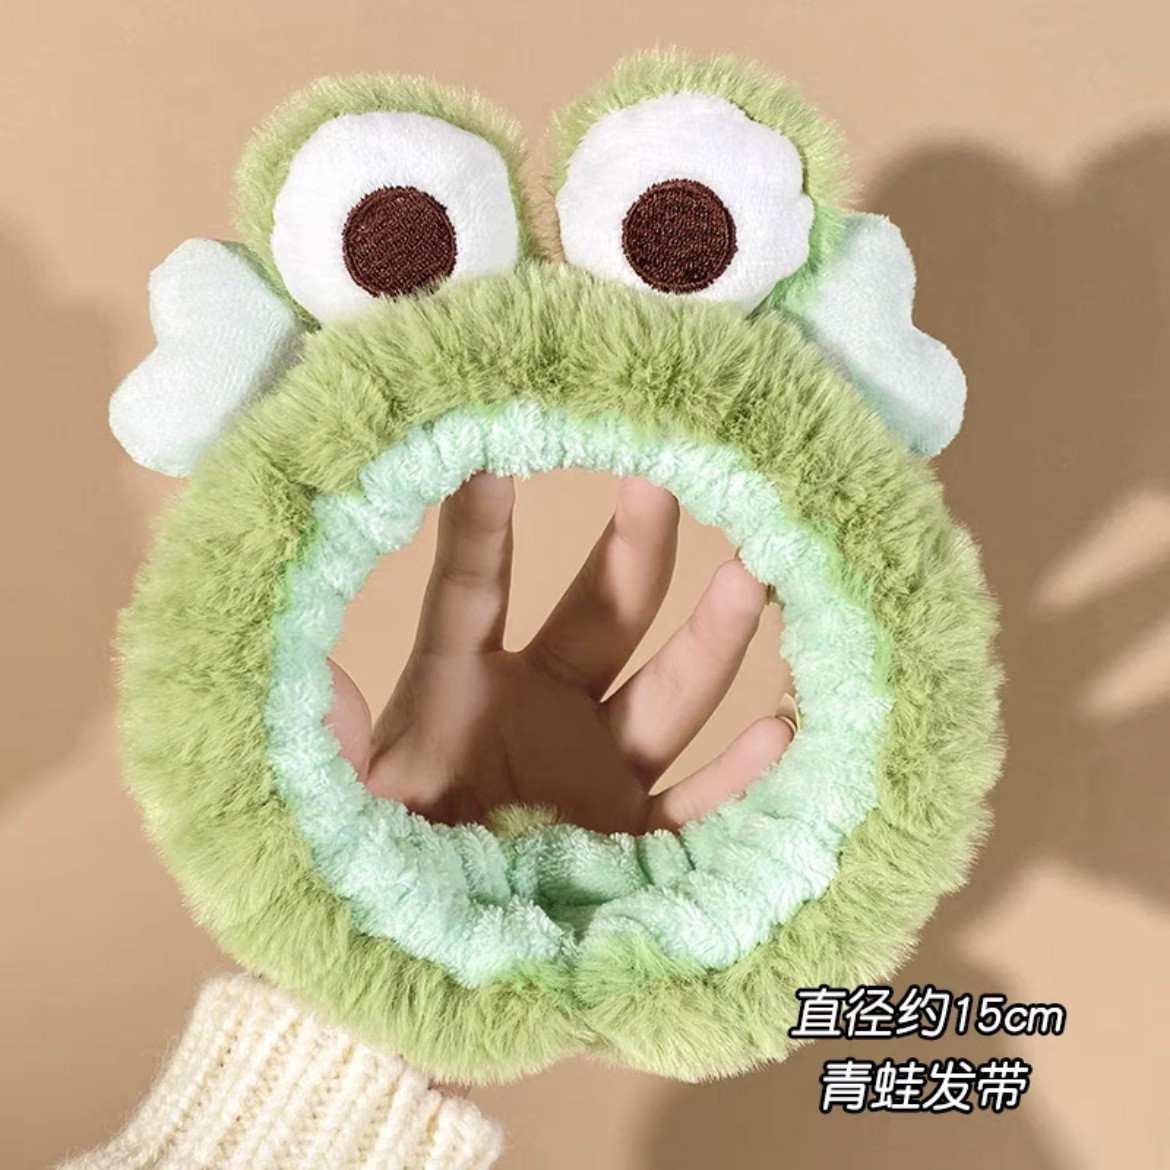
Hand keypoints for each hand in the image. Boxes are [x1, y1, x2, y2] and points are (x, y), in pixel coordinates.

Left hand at [326, 474, 793, 834]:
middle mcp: (541, 711)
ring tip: (754, 575)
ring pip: (668, 694)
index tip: (489, 450)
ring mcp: (594, 772)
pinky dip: (738, 775)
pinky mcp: (632, 842)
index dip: (480, 528)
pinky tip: (781, 729)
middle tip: (664, 477)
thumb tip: (316, 677)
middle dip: (634, 549)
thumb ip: (327, 742)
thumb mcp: (331, 806)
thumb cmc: (366, 873)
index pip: (473, 593)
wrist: (413, 968)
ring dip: (712, 639)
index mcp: (459, 690)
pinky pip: (697, 806)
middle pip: (601, 617)